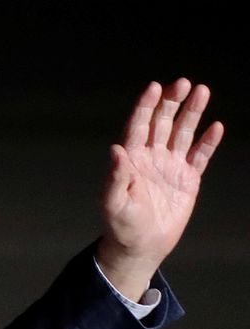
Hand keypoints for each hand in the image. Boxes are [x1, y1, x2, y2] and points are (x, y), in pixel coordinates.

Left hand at [95, 78, 221, 301]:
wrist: (141, 245)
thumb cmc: (121, 225)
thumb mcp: (113, 203)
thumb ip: (114, 177)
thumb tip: (116, 149)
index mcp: (131, 159)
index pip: (138, 126)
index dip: (145, 106)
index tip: (154, 86)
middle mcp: (151, 157)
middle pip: (162, 122)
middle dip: (172, 102)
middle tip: (184, 83)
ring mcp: (170, 166)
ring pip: (183, 133)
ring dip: (192, 113)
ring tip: (202, 91)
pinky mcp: (188, 179)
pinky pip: (200, 156)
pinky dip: (208, 142)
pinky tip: (216, 126)